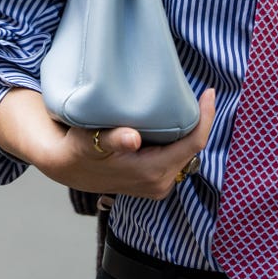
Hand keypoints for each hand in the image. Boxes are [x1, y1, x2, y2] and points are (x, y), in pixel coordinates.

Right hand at [0, 87, 215, 197]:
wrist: (68, 169)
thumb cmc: (78, 150)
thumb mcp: (90, 141)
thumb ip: (112, 139)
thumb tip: (132, 138)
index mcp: (151, 172)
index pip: (193, 143)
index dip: (205, 118)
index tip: (209, 93)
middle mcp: (160, 183)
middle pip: (193, 147)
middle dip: (199, 121)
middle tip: (200, 93)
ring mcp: (158, 186)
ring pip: (186, 153)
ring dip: (188, 131)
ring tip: (188, 105)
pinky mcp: (155, 183)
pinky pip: (177, 158)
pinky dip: (178, 140)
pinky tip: (174, 123)